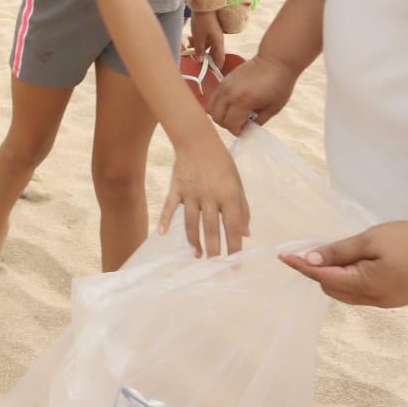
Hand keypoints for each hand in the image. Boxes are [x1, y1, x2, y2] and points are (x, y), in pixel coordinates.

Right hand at [158, 132, 250, 256]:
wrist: (197, 140)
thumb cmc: (222, 162)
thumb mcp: (238, 183)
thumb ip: (243, 209)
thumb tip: (245, 233)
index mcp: (229, 195)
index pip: (232, 227)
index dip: (234, 247)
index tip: (235, 263)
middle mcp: (210, 197)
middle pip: (211, 229)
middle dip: (214, 250)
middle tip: (215, 266)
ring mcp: (191, 193)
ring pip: (190, 223)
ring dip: (194, 241)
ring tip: (197, 255)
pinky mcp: (176, 188)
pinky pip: (169, 207)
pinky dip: (164, 220)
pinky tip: (162, 234)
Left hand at [188, 10, 224, 65]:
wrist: (204, 5)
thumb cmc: (203, 21)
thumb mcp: (198, 37)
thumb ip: (199, 50)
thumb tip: (200, 60)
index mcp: (218, 43)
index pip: (220, 60)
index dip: (215, 67)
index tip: (207, 72)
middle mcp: (218, 41)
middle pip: (211, 54)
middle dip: (202, 56)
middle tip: (193, 57)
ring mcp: (213, 35)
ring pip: (206, 46)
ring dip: (197, 48)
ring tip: (188, 45)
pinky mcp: (209, 31)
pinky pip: (204, 40)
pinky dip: (197, 41)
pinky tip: (190, 39)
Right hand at [207, 53, 298, 134]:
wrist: (275, 61)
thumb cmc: (279, 83)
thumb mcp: (273, 108)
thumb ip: (259, 121)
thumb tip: (248, 128)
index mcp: (243, 101)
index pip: (230, 124)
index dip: (237, 131)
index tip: (246, 130)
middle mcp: (229, 93)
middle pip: (217, 118)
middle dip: (227, 125)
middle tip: (240, 123)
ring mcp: (224, 86)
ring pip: (211, 108)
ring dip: (220, 115)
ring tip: (234, 114)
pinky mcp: (224, 80)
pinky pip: (213, 98)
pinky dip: (219, 105)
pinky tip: (233, 104)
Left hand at [280, 220, 407, 307]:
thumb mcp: (372, 240)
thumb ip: (339, 251)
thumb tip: (310, 260)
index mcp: (365, 286)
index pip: (322, 277)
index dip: (301, 265)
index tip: (283, 256)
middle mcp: (374, 300)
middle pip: (332, 288)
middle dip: (317, 271)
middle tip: (312, 248)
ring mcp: (387, 302)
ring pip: (347, 292)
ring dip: (334, 275)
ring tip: (335, 252)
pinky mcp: (397, 297)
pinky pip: (363, 292)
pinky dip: (351, 278)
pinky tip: (354, 261)